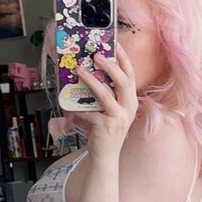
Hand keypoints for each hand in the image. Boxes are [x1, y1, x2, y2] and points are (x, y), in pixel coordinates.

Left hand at [73, 42, 137, 161]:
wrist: (106, 157)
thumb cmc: (104, 131)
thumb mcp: (108, 110)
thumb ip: (103, 94)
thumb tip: (86, 72)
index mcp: (131, 101)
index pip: (130, 75)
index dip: (124, 59)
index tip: (116, 44)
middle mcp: (129, 108)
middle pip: (124, 81)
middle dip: (110, 65)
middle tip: (96, 54)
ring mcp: (119, 118)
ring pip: (106, 94)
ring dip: (92, 80)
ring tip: (79, 70)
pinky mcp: (107, 127)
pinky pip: (90, 113)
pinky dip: (79, 110)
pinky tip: (71, 109)